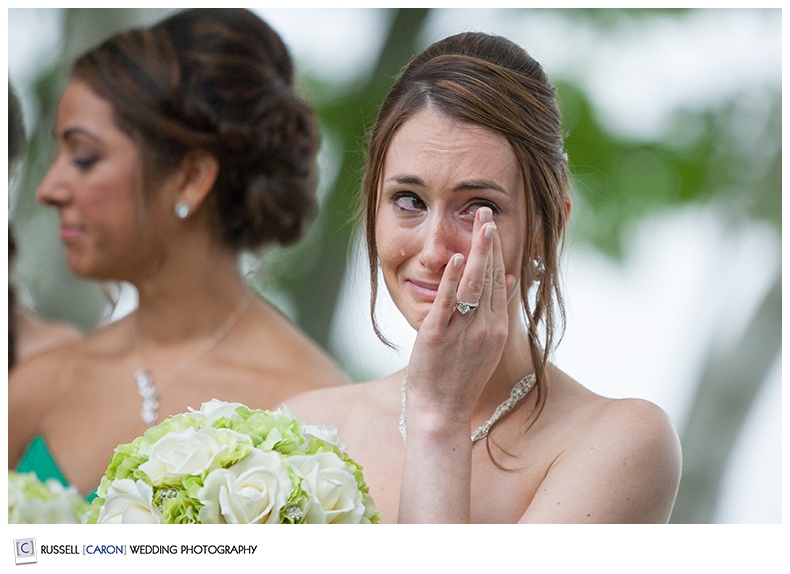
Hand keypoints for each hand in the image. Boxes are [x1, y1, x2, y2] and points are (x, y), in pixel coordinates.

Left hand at [405, 207, 513, 426]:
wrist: (441, 412)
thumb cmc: (458, 380)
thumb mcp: (484, 346)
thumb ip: (494, 313)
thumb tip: (507, 281)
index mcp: (496, 329)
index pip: (501, 282)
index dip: (498, 252)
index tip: (494, 228)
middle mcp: (485, 327)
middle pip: (491, 276)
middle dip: (489, 242)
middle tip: (486, 212)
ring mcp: (463, 331)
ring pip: (474, 284)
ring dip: (478, 251)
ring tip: (479, 222)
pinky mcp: (438, 335)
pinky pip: (448, 303)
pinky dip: (453, 279)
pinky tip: (458, 258)